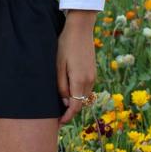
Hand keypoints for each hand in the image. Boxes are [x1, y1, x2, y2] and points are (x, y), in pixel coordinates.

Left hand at [56, 10, 96, 125]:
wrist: (80, 29)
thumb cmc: (65, 45)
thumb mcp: (58, 66)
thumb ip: (61, 86)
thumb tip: (64, 102)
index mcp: (80, 81)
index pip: (75, 107)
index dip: (67, 117)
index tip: (59, 122)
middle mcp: (89, 81)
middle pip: (81, 103)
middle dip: (70, 111)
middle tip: (57, 116)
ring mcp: (93, 76)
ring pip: (84, 96)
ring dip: (75, 102)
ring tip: (61, 104)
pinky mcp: (93, 71)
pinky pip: (86, 88)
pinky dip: (79, 93)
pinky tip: (69, 90)